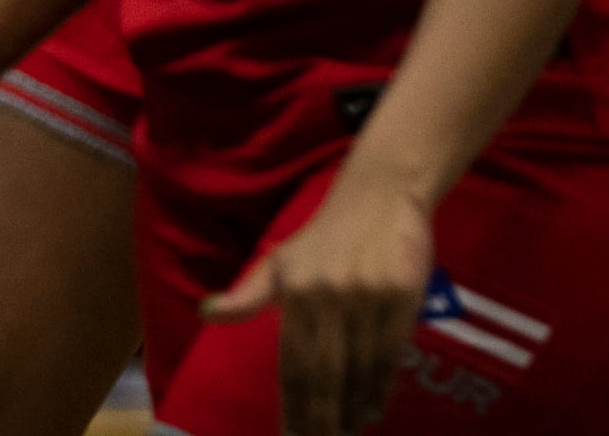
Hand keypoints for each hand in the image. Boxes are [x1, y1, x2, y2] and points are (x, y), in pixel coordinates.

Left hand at [202, 165, 433, 435]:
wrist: (379, 196)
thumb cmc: (324, 237)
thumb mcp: (280, 263)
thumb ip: (248, 295)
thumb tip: (206, 313)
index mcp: (294, 290)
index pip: (292, 362)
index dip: (292, 405)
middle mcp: (328, 295)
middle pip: (325, 371)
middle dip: (321, 417)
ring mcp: (367, 296)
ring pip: (359, 367)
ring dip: (351, 408)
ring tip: (343, 433)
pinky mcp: (402, 295)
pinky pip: (391, 353)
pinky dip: (381, 387)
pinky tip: (371, 409)